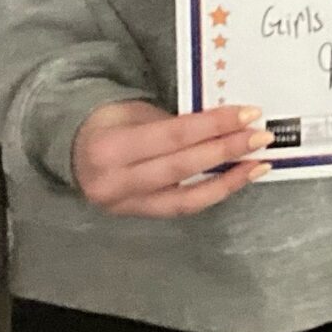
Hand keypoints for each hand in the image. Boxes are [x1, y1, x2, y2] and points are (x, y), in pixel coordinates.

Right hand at [69, 98, 269, 216]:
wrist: (71, 150)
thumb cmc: (107, 123)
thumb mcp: (134, 113)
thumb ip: (173, 124)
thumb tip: (223, 125)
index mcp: (111, 147)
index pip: (174, 136)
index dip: (214, 126)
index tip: (248, 114)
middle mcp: (116, 182)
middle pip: (182, 168)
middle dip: (227, 151)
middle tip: (260, 137)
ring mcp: (126, 206)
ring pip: (186, 198)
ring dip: (228, 181)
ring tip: (258, 164)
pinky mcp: (138, 217)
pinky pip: (181, 207)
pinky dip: (211, 193)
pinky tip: (235, 179)